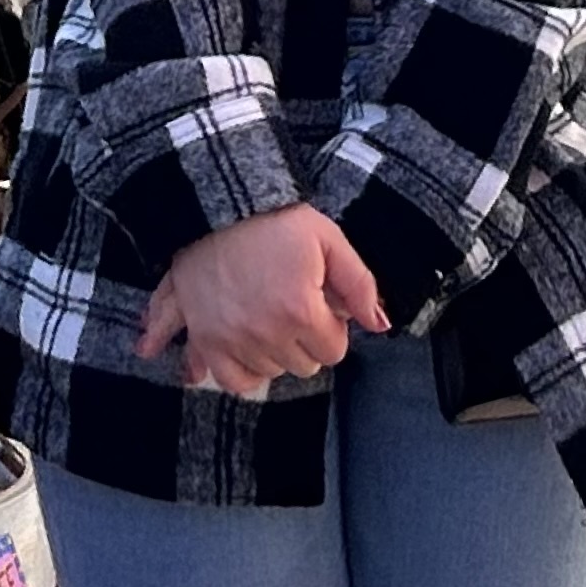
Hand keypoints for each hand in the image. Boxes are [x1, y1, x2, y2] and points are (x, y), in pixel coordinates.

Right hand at [135, 205, 388, 394]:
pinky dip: (242, 370)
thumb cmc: (273, 220)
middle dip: (305, 339)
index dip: (331, 325)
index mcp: (299, 309)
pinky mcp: (206, 339)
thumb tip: (379, 324)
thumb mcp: (325, 237)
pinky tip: (248, 350)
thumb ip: (359, 283)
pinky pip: (231, 379)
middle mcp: (265, 333)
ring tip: (269, 314)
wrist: (215, 206)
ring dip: (275, 350)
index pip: (334, 350)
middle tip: (293, 304)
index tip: (319, 302)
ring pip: (271, 371)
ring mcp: (232, 339)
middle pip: (304, 365)